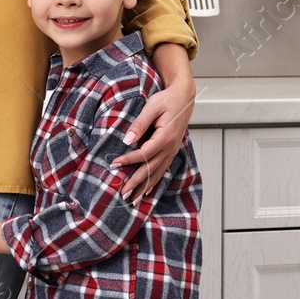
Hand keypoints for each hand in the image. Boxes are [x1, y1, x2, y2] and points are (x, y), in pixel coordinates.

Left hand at [112, 80, 195, 197]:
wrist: (185, 97)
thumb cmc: (167, 100)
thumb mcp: (152, 106)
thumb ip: (140, 124)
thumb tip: (127, 140)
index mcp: (166, 137)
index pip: (144, 153)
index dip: (128, 160)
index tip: (114, 164)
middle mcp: (170, 147)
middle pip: (151, 169)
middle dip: (136, 182)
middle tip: (123, 194)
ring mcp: (172, 151)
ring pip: (157, 173)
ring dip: (144, 187)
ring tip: (133, 201)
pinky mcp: (171, 151)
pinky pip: (162, 170)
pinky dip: (154, 182)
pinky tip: (147, 191)